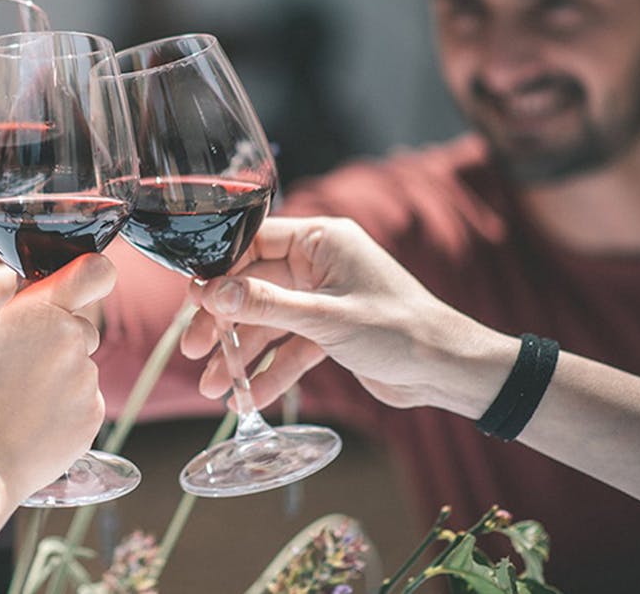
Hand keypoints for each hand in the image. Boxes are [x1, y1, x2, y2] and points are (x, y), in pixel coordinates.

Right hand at [0, 254, 113, 537]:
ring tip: (24, 405)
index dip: (94, 276)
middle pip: (82, 329)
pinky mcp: (95, 412)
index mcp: (39, 310)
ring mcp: (86, 376)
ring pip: (82, 369)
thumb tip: (55, 298)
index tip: (88, 283)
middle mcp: (70, 336)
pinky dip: (68, 412)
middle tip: (24, 372)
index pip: (96, 271)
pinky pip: (85, 402)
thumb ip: (31, 314)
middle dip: (62, 344)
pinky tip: (37, 424)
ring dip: (62, 381)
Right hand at [181, 217, 501, 412]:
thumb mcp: (326, 319)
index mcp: (322, 240)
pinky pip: (288, 348)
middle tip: (193, 349)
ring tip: (212, 387)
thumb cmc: (400, 331)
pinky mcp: (329, 332)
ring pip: (267, 323)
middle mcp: (319, 264)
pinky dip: (269, 372)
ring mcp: (322, 298)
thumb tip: (211, 293)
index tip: (191, 299)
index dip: (219, 271)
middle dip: (223, 323)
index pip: (254, 244)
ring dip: (241, 355)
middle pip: (253, 287)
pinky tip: (246, 398)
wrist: (449, 371)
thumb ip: (266, 306)